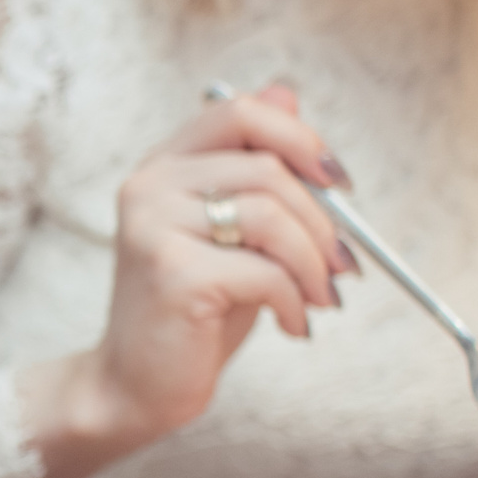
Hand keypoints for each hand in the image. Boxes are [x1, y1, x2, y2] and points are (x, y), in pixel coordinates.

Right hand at [23, 85, 355, 477]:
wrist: (136, 387)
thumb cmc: (191, 312)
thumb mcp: (233, 233)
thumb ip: (255, 169)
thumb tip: (287, 91)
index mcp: (163, 168)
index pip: (237, 111)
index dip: (299, 137)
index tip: (337, 182)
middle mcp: (150, 186)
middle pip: (267, 168)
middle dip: (323, 221)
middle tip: (342, 266)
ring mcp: (154, 226)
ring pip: (272, 215)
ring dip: (315, 264)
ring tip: (322, 298)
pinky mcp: (171, 271)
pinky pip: (265, 270)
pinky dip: (296, 301)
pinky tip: (293, 324)